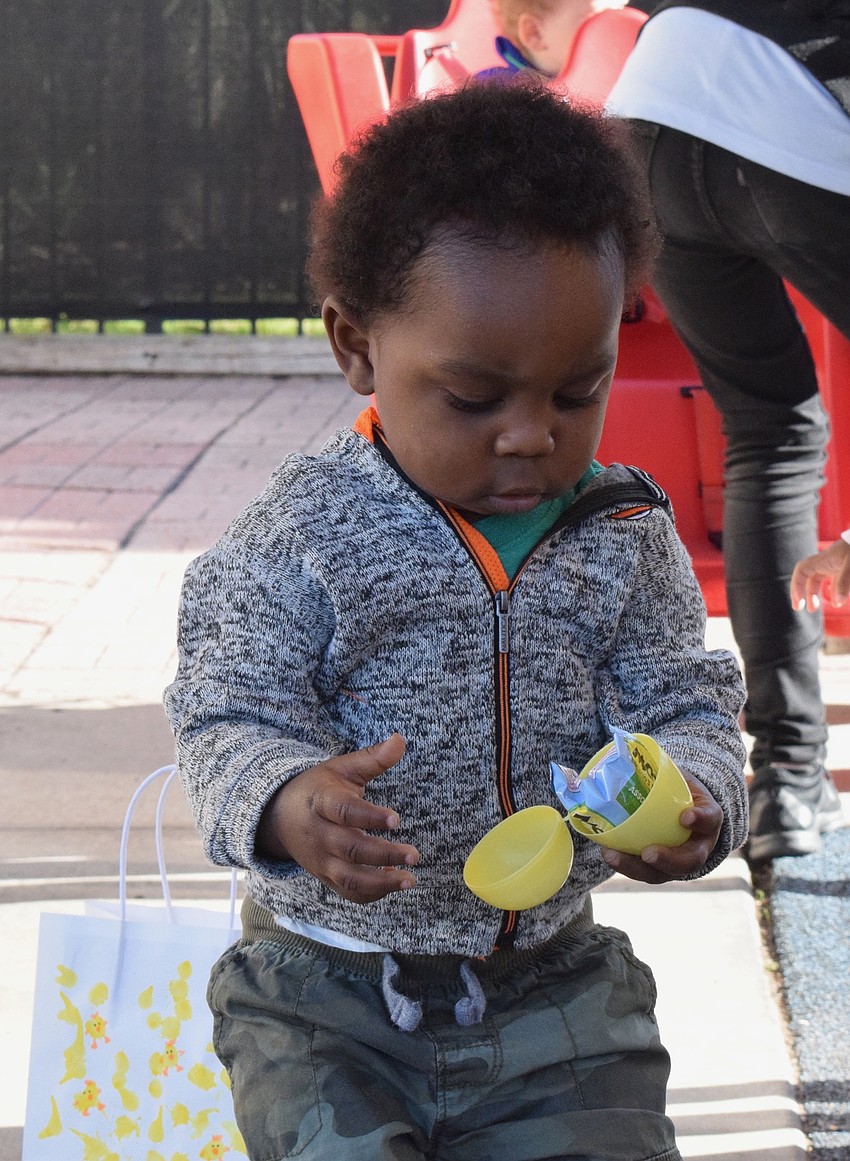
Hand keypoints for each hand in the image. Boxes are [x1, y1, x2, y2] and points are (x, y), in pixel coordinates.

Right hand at [255, 733, 419, 903]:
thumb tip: (400, 740)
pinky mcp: (326, 877)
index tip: (396, 820)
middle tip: (413, 855)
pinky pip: (348, 892)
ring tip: (410, 879)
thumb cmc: (319, 788)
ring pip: (349, 878)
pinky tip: (395, 882)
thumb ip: (372, 758)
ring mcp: (320, 860)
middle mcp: (319, 834)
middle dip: (383, 854)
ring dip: (380, 882)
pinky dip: (372, 893)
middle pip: (349, 849)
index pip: (343, 811)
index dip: (368, 817)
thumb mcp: (341, 768)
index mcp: (321, 802)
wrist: (280, 817)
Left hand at [598, 772, 722, 884]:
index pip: (711, 818)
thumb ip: (657, 763)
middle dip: (670, 859)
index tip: (685, 816)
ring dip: (637, 868)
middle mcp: (699, 844)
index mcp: (708, 817)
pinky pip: (645, 872)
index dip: (701, 819)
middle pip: (691, 859)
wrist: (684, 807)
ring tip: (613, 856)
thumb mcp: (676, 774)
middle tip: (648, 853)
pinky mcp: (661, 869)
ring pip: (664, 874)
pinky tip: (607, 853)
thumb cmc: (678, 789)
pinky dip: (625, 865)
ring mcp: (680, 860)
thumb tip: (621, 738)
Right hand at [790, 537, 849, 611]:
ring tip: (813, 609)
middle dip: (801, 593)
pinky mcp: (842, 568)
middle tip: (799, 608)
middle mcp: (826, 563)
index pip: (802, 571)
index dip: (796, 585)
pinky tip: (835, 601)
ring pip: (818, 580)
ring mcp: (834, 565)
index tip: (799, 600)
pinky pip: (831, 581)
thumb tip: (837, 603)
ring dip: (814, 594)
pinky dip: (830, 592)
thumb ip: (844, 582)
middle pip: (807, 577)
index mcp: (823, 560)